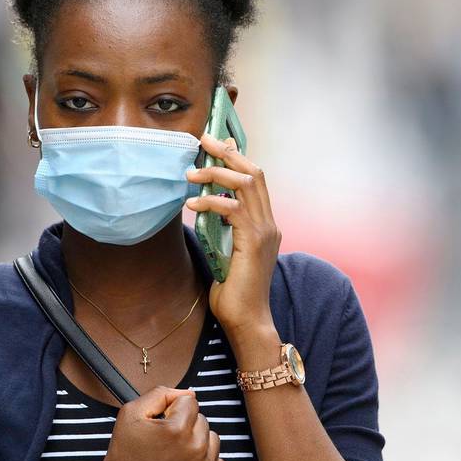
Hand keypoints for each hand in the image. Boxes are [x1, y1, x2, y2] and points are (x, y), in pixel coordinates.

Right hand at [93, 385, 223, 460]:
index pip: (190, 401)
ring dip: (197, 442)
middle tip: (164, 442)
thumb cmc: (124, 455)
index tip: (161, 424)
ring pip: (212, 440)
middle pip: (202, 420)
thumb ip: (160, 393)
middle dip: (185, 426)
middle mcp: (195, 450)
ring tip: (174, 454)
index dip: (172, 409)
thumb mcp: (131, 413)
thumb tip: (189, 393)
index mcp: (177, 430)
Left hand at [184, 133, 281, 341]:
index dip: (237, 157)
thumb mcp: (225, 252)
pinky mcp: (253, 241)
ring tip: (191, 173)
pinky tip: (191, 205)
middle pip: (253, 172)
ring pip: (245, 183)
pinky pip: (232, 208)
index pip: (255, 179)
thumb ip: (221, 229)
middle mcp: (269, 223)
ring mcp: (264, 231)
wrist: (247, 320)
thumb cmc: (234, 292)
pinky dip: (210, 201)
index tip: (217, 142)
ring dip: (215, 173)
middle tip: (203, 140)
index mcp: (265, 224)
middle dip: (228, 152)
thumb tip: (204, 207)